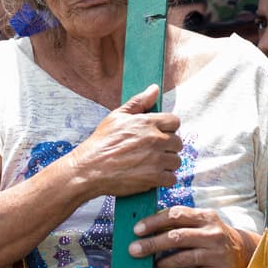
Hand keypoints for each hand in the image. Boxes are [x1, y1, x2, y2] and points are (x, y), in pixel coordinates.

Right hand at [68, 84, 182, 197]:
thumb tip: (154, 89)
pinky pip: (172, 178)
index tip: (160, 133)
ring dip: (167, 163)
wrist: (90, 169)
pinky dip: (164, 179)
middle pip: (178, 142)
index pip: (174, 121)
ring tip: (153, 164)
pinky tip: (152, 175)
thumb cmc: (101, 142)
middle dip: (168, 146)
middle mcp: (155, 140)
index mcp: (147, 123)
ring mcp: (156, 160)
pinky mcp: (154, 178)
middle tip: (154, 150)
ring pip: (176, 161)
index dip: (168, 127)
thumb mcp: (117, 116)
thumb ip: (138, 102)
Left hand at [127, 206, 251, 267]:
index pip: (176, 214)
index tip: (137, 229)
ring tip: (151, 267)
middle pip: (177, 237)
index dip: (154, 221)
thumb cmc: (213, 235)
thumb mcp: (202, 221)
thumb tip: (148, 225)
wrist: (243, 252)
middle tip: (134, 250)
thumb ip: (180, 221)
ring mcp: (215, 253)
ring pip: (184, 258)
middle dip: (152, 244)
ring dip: (163, 264)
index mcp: (204, 216)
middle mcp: (211, 233)